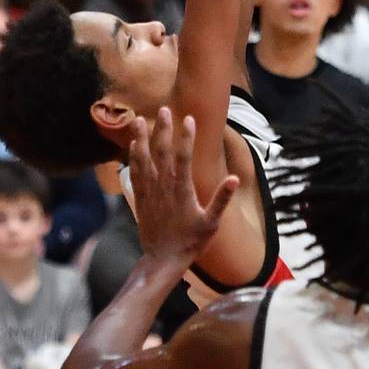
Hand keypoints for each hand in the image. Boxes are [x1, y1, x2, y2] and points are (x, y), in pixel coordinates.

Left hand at [128, 107, 238, 268]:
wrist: (163, 259)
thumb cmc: (191, 241)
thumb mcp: (211, 223)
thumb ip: (221, 199)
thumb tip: (234, 179)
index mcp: (182, 190)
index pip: (184, 157)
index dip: (186, 137)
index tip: (188, 118)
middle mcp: (163, 187)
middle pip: (161, 152)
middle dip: (162, 129)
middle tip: (164, 109)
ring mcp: (150, 192)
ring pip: (143, 159)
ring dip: (142, 138)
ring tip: (139, 119)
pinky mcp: (141, 198)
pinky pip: (135, 173)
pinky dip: (134, 157)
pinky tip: (134, 145)